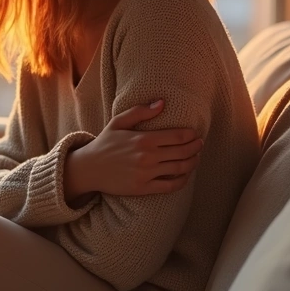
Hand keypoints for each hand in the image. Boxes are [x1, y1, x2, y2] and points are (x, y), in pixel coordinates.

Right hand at [65, 100, 202, 201]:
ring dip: (193, 162)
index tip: (195, 134)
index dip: (191, 135)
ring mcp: (147, 174)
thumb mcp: (118, 122)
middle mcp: (147, 157)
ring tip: (196, 157)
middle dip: (196, 147)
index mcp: (143, 139)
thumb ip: (140, 112)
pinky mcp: (144, 188)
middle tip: (200, 144)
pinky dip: (183, 180)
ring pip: (180, 169)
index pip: (178, 136)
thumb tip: (162, 103)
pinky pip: (171, 186)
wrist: (89, 168)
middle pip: (183, 152)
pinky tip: (185, 175)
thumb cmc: (105, 143)